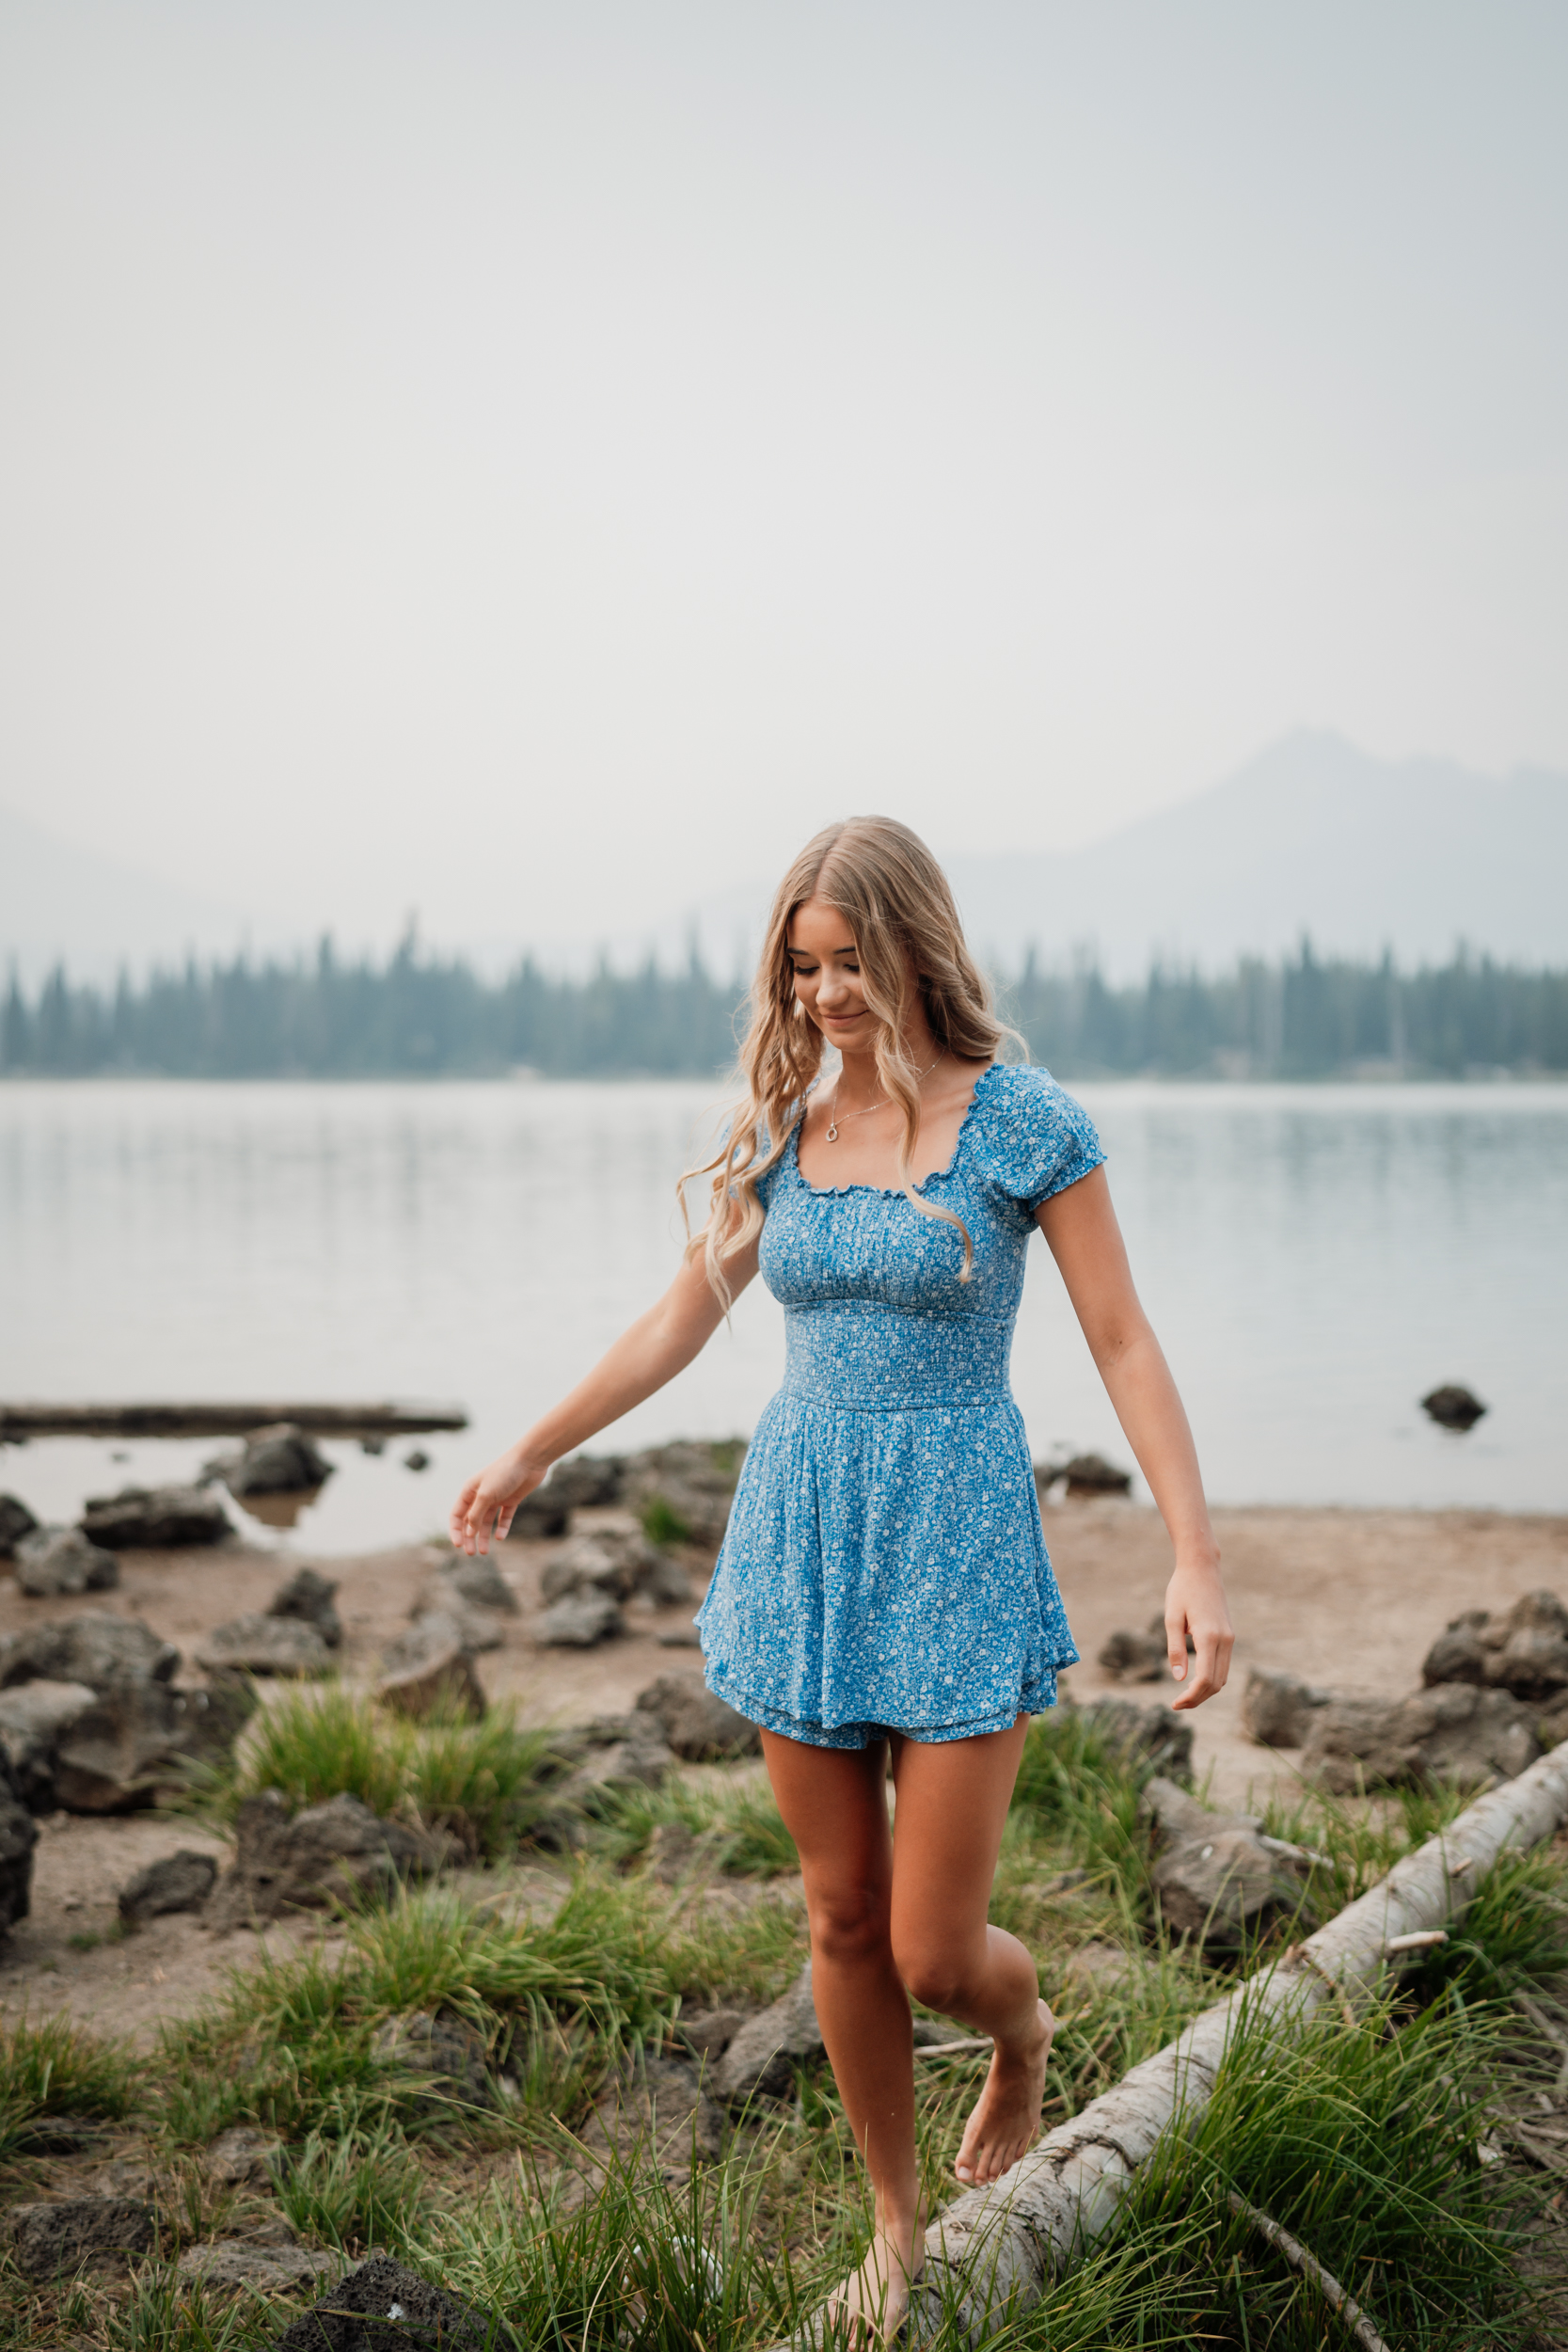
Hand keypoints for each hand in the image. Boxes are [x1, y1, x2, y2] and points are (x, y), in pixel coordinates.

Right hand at [449, 1445, 547, 1555]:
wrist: (530, 1461)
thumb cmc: (504, 1473)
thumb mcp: (486, 1495)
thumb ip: (476, 1515)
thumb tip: (469, 1533)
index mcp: (469, 1491)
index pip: (457, 1515)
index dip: (455, 1531)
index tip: (458, 1545)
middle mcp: (481, 1496)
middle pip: (471, 1521)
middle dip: (469, 1538)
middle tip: (472, 1554)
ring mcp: (497, 1498)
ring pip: (487, 1522)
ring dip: (484, 1537)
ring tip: (485, 1552)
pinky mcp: (511, 1500)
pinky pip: (504, 1518)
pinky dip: (501, 1527)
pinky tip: (500, 1537)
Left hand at [1165, 1559, 1232, 1710]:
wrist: (1202, 1568)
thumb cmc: (1182, 1590)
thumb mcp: (1171, 1618)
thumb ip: (1175, 1649)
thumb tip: (1179, 1679)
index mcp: (1209, 1636)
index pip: (1205, 1679)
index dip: (1191, 1697)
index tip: (1174, 1704)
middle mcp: (1225, 1640)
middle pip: (1216, 1683)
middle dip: (1198, 1699)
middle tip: (1177, 1705)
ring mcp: (1230, 1638)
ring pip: (1223, 1677)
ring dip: (1205, 1691)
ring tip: (1184, 1697)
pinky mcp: (1229, 1635)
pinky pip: (1223, 1665)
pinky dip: (1212, 1679)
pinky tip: (1195, 1681)